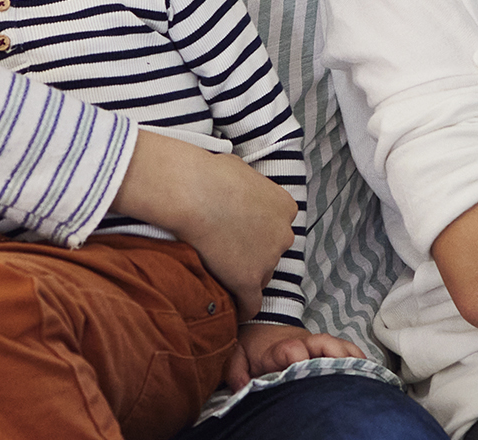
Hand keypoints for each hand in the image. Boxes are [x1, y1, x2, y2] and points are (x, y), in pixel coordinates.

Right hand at [113, 132, 295, 319]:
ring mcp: (267, 259)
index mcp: (285, 207)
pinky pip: (250, 304)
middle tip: (226, 252)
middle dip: (252, 254)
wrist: (192, 192)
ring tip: (219, 273)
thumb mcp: (240, 170)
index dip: (256, 233)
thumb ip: (248, 187)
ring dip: (242, 277)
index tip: (238, 234)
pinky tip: (228, 308)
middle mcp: (283, 234)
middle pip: (271, 253)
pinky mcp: (248, 281)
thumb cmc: (209, 174)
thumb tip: (237, 186)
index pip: (277, 228)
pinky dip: (240, 307)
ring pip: (259, 277)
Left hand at [226, 323, 366, 388]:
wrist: (261, 324)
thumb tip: (242, 388)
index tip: (304, 367)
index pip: (293, 349)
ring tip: (366, 372)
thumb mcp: (237, 356)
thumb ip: (236, 371)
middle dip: (337, 356)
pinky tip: (369, 370)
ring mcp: (317, 343)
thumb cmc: (252, 344)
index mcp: (280, 347)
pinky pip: (346, 348)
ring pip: (338, 345)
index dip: (300, 358)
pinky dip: (357, 357)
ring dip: (352, 357)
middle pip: (324, 343)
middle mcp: (303, 342)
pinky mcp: (325, 346)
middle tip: (349, 371)